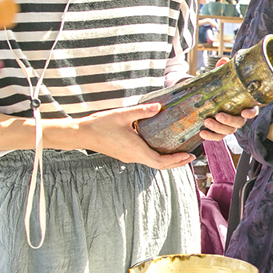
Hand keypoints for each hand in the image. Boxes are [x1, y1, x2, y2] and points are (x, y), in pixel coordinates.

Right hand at [76, 102, 195, 169]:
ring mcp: (129, 157)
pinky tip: (161, 148)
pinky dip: (157, 156)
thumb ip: (141, 111)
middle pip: (159, 165)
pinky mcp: (125, 155)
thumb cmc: (101, 124)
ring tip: (180, 153)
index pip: (160, 161)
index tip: (187, 155)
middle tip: (190, 157)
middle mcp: (134, 157)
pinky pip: (145, 159)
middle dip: (176, 162)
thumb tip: (158, 107)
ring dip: (167, 160)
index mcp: (136, 149)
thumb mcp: (122, 114)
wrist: (82, 134)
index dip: (175, 160)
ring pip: (152, 163)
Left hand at [199, 59, 257, 141]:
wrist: (207, 96)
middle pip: (239, 123)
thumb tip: (223, 61)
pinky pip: (218, 137)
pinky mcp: (219, 131)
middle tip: (218, 115)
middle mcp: (239, 116)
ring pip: (228, 131)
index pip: (253, 111)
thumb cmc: (220, 87)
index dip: (251, 113)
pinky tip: (202, 132)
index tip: (244, 112)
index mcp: (244, 104)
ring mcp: (229, 125)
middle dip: (229, 120)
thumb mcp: (221, 77)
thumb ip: (223, 70)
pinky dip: (210, 136)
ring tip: (206, 121)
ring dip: (218, 128)